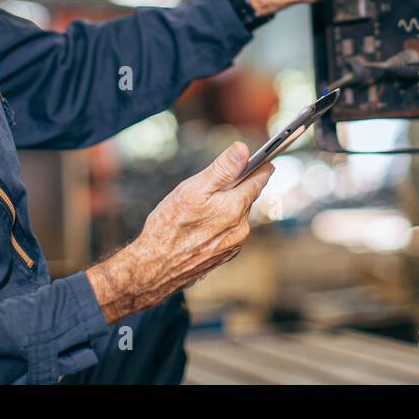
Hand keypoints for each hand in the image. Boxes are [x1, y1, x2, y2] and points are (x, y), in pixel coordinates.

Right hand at [85, 142, 272, 323]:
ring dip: (226, 206)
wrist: (154, 268)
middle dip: (235, 187)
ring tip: (200, 208)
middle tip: (213, 183)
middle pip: (247, 197)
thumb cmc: (169, 226)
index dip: (260, 165)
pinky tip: (200, 225)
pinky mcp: (225, 256)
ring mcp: (234, 244)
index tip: (264, 157)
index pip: (259, 180)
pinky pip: (229, 231)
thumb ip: (222, 169)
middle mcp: (241, 228)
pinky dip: (220, 223)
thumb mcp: (193, 189)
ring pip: (237, 215)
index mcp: (236, 208)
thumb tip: (244, 150)